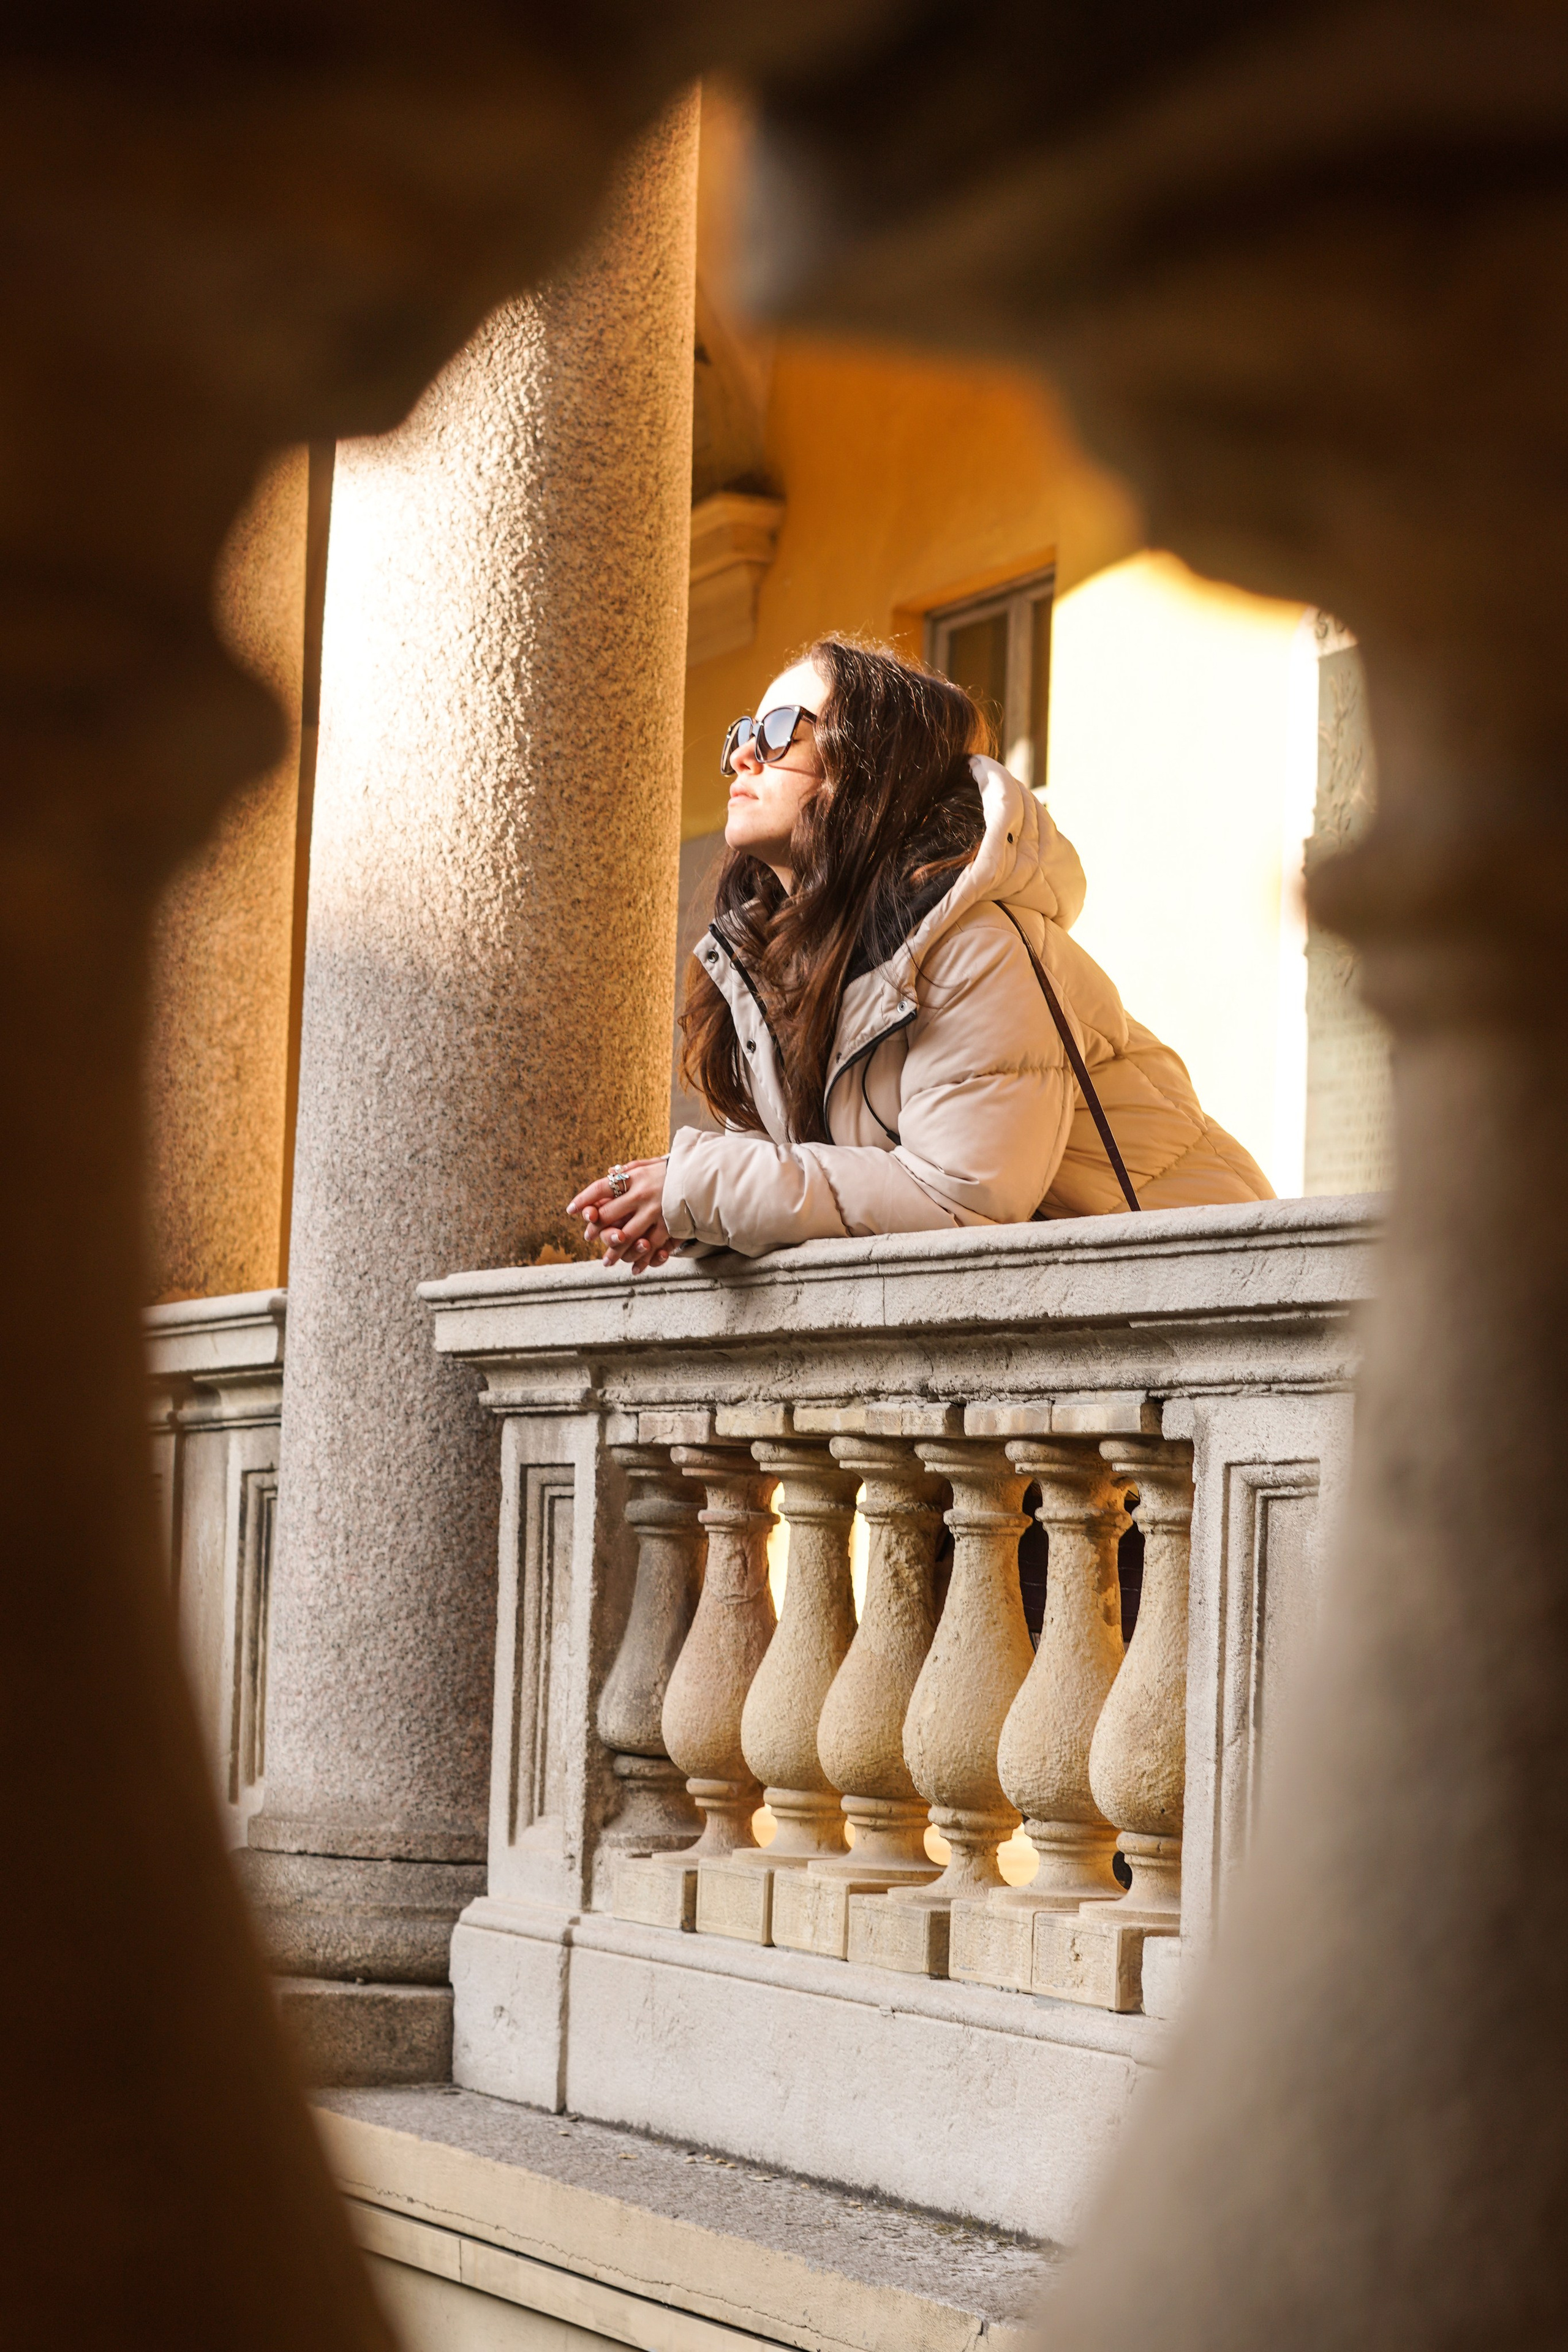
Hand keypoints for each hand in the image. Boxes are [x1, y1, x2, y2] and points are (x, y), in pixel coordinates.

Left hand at [568, 1158, 672, 1273]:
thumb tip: (608, 1174)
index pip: (601, 1188)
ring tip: (606, 1262)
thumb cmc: (672, 1171)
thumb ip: (629, 1170)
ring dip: (614, 1252)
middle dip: (596, 1229)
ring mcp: (656, 1212)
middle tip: (588, 1237)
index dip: (584, 1199)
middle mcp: (642, 1195)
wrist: (704, 1177)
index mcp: (634, 1177)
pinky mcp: (670, 1225)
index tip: (571, 1210)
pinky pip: (652, 1247)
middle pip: (609, 1215)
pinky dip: (642, 1260)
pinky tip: (635, 1269)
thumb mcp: (649, 1164)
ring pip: (627, 1237)